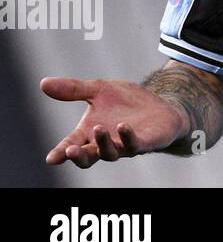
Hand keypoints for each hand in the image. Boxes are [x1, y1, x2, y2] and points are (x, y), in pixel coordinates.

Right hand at [40, 76, 187, 167]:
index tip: (51, 158)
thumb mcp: (99, 89)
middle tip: (70, 150)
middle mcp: (105, 144)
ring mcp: (125, 145)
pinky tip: (122, 126)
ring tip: (99, 129)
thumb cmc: (126, 102)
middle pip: (88, 157)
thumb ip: (74, 89)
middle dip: (78, 156)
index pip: (71, 145)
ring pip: (110, 153)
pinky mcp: (144, 142)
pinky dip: (127, 137)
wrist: (160, 104)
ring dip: (103, 143)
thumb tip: (43, 83)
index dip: (60, 153)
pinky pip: (134, 144)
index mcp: (89, 133)